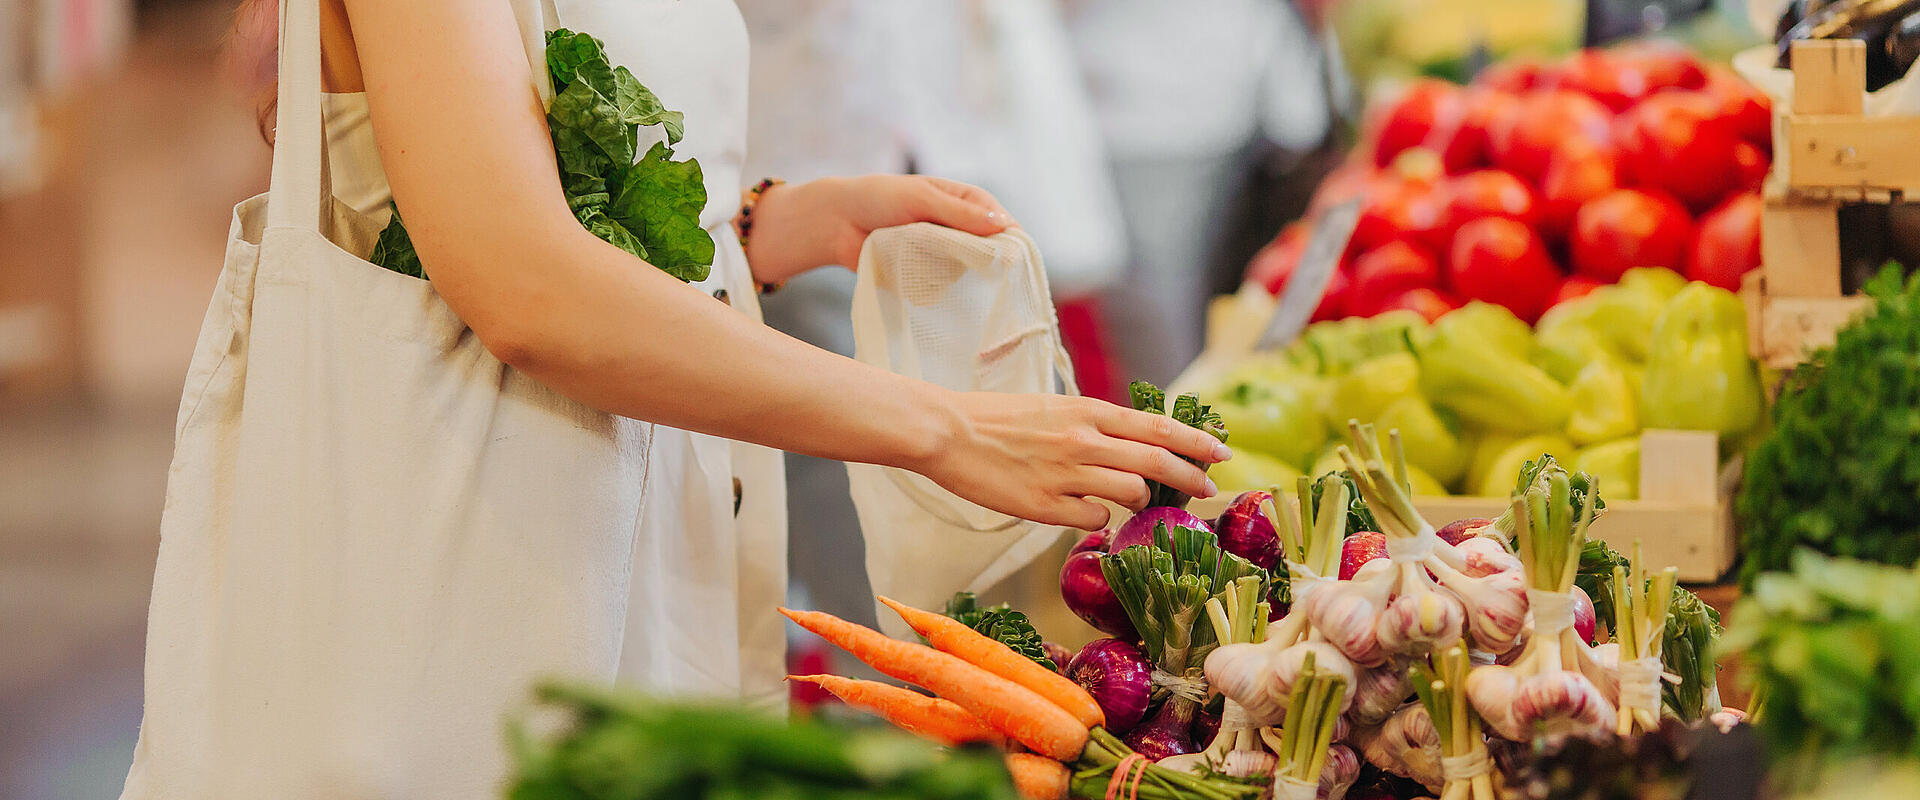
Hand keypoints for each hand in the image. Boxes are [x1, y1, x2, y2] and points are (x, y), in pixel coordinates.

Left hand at [743, 175, 1013, 285]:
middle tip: (967, 263)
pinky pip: (942, 286)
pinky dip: (932, 283)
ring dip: (950, 269)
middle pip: (988, 249)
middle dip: (981, 258)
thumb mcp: (921, 199)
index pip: (1000, 220)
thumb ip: (959, 213)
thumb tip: (1003, 225)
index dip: (1008, 238)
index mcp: (964, 201)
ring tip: (923, 259)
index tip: (1012, 258)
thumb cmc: (879, 198)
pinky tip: (915, 275)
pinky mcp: (926, 273)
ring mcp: (943, 252)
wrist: (836, 223)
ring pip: (966, 270)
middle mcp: (959, 227)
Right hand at [904, 391, 1230, 530]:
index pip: (1157, 425)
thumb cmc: (998, 419)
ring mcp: (1066, 474)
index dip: (1195, 441)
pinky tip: (1083, 511)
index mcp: (1087, 410)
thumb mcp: (1055, 408)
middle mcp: (1084, 440)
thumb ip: (1094, 425)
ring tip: (1134, 502)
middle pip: (1156, 461)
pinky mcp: (1045, 507)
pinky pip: (1093, 518)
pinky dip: (1098, 517)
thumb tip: (1131, 446)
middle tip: (1210, 490)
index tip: (1221, 453)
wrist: (948, 432)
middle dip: (1191, 477)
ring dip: (1142, 501)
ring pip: (1131, 492)